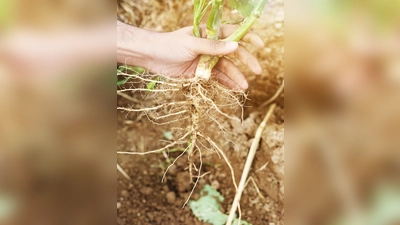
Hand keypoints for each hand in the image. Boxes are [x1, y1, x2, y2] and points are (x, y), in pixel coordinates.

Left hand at [118, 22, 263, 89]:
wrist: (152, 57)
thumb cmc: (170, 45)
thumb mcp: (192, 44)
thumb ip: (213, 47)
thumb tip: (236, 46)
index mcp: (209, 33)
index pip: (233, 33)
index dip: (248, 38)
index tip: (260, 45)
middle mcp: (211, 46)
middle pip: (233, 53)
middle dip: (246, 61)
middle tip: (257, 71)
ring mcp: (206, 60)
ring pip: (226, 68)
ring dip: (236, 76)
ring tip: (245, 86)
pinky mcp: (201, 73)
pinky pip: (217, 78)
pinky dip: (226, 83)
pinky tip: (235, 89)